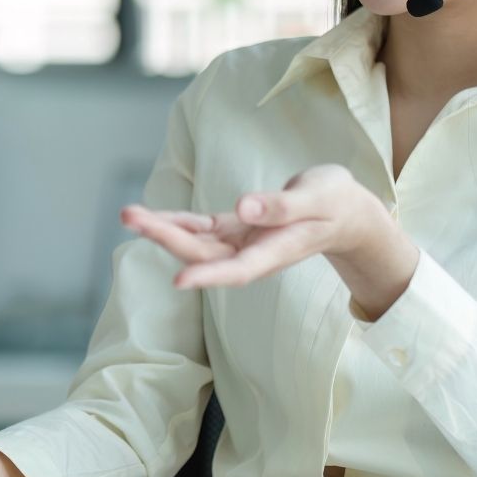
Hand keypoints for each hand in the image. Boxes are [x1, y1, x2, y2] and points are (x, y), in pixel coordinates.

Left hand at [121, 164, 418, 311]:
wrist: (347, 213)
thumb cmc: (337, 202)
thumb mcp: (318, 197)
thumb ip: (282, 206)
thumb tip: (243, 207)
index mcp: (277, 249)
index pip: (239, 268)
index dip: (209, 275)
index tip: (179, 280)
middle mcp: (254, 252)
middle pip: (204, 254)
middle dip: (166, 238)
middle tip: (131, 217)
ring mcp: (243, 242)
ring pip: (197, 243)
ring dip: (163, 230)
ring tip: (129, 214)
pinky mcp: (238, 229)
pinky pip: (203, 228)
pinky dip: (179, 222)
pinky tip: (153, 216)